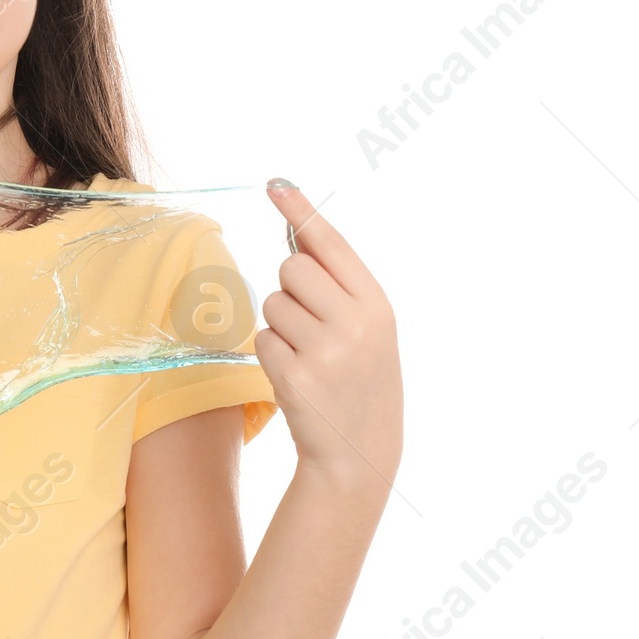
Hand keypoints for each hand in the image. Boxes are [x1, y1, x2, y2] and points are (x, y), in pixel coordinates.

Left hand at [253, 180, 401, 491]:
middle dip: (291, 290)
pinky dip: (272, 354)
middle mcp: (354, 323)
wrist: (359, 454)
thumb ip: (339, 287)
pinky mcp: (294, 377)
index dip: (301, 212)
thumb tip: (293, 239)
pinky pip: (262, 339)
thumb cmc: (360, 382)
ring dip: (281, 325)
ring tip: (309, 356)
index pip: (331, 245)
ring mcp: (325, 351)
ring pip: (272, 305)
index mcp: (377, 305)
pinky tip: (297, 377)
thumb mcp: (368, 330)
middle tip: (311, 324)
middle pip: (291, 269)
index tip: (276, 185)